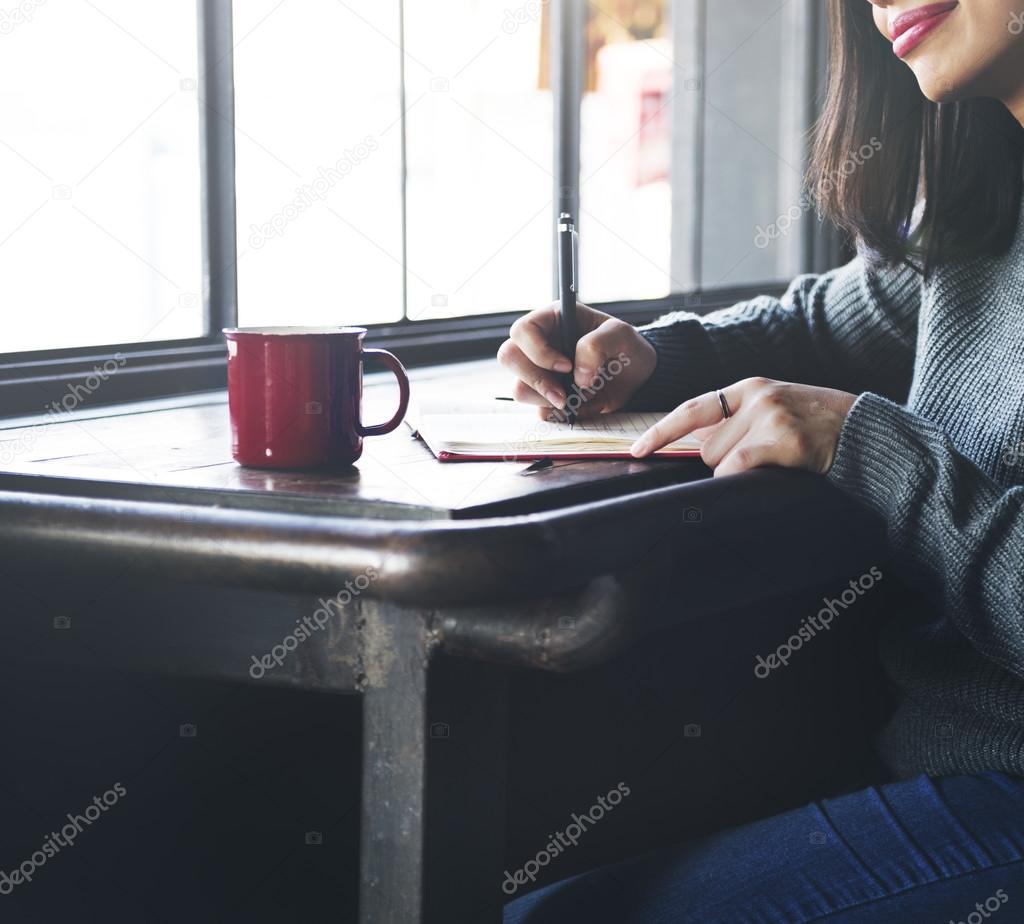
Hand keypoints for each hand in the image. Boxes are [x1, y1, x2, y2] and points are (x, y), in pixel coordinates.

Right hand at [497, 301, 656, 417]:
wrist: (637, 376)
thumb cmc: (626, 347)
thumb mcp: (621, 335)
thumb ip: (597, 345)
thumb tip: (577, 375)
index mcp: (551, 320)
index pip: (523, 331)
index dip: (538, 351)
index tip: (566, 366)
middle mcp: (538, 345)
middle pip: (509, 359)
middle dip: (536, 380)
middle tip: (564, 394)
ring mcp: (539, 373)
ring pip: (520, 389)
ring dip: (548, 400)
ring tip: (580, 398)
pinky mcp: (546, 397)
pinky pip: (539, 410)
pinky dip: (561, 414)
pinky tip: (583, 405)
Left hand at [630, 377, 856, 476]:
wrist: (866, 431)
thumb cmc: (818, 427)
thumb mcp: (776, 409)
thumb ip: (739, 420)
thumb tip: (698, 446)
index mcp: (750, 388)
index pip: (692, 408)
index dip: (661, 431)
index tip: (636, 449)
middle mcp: (756, 397)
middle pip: (706, 447)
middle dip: (724, 461)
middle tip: (763, 458)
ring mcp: (770, 417)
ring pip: (720, 462)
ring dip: (739, 472)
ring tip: (776, 461)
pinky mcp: (784, 440)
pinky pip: (737, 469)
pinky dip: (739, 480)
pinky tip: (768, 474)